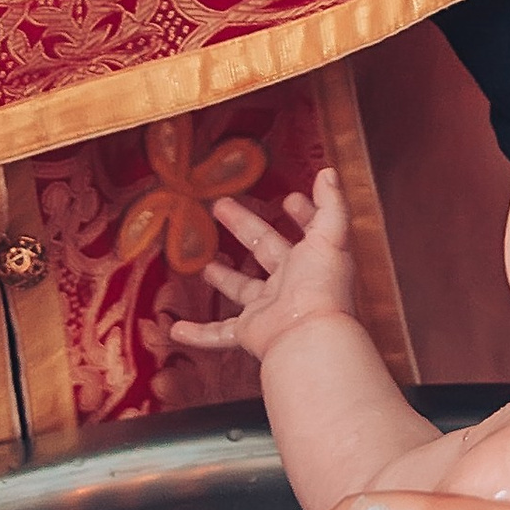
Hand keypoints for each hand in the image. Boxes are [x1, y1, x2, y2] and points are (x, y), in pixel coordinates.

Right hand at [170, 166, 357, 358]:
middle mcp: (291, 283)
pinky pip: (219, 333)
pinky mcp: (250, 331)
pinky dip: (199, 334)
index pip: (308, 231)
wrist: (309, 337)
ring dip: (225, 279)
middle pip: (264, 249)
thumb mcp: (330, 236)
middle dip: (244, 227)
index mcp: (312, 259)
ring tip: (204, 265)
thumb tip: (329, 172)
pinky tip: (178, 329)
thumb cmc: (322, 287)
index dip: (303, 214)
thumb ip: (331, 204)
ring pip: (242, 290)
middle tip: (220, 206)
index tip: (290, 199)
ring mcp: (269, 308)